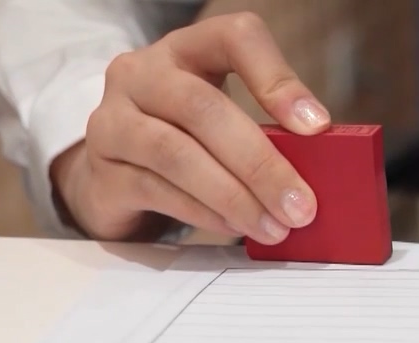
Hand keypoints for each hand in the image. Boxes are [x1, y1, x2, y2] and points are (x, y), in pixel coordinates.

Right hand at [50, 12, 329, 242]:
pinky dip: (203, 213)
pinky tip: (234, 228)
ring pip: (176, 154)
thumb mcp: (221, 125)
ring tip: (272, 226)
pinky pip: (157, 190)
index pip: (233, 36)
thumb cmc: (183, 145)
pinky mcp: (101, 170)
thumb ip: (265, 135)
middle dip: (260, 162)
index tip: (315, 127)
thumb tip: (317, 179)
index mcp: (185, 50)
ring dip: (234, 196)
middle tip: (300, 204)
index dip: (276, 77)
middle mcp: (141, 74)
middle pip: (203, 107)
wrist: (112, 178)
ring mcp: (113, 120)